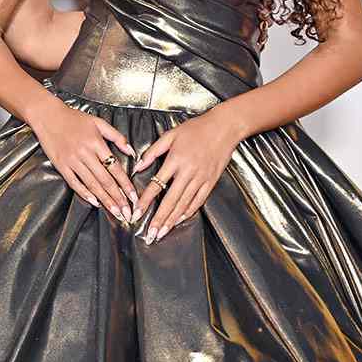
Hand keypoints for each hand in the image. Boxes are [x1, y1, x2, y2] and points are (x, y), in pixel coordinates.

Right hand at [26, 98, 137, 221]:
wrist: (47, 115)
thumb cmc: (73, 118)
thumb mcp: (98, 122)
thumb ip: (117, 136)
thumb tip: (131, 152)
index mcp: (96, 143)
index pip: (115, 168)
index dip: (125, 184)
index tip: (133, 197)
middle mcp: (85, 153)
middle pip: (105, 180)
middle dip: (118, 198)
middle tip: (127, 212)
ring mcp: (72, 161)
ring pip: (92, 184)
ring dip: (105, 200)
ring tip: (114, 212)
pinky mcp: (61, 165)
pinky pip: (74, 182)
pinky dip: (84, 193)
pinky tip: (94, 202)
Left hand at [133, 107, 244, 240]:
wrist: (224, 128)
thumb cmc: (195, 129)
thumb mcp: (170, 135)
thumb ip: (152, 152)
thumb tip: (138, 166)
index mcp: (175, 160)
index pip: (156, 184)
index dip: (145, 201)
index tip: (136, 212)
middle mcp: (188, 172)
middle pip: (170, 200)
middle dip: (159, 219)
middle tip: (150, 234)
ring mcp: (201, 178)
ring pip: (184, 204)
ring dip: (172, 220)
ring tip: (163, 232)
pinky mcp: (211, 181)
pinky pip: (199, 200)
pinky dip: (189, 212)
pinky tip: (180, 220)